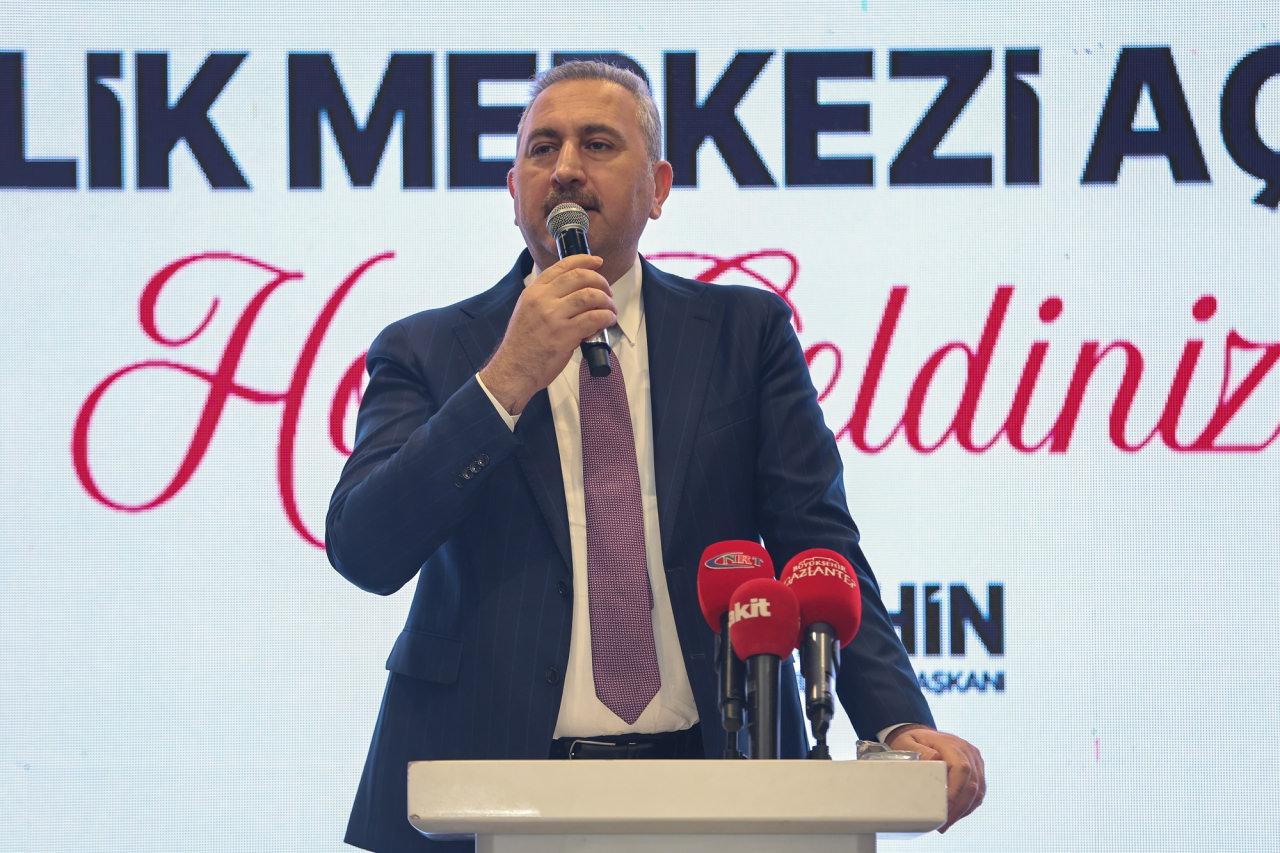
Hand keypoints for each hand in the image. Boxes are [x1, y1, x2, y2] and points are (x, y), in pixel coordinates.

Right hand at [478, 255, 615, 413]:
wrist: (514, 369)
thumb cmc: (523, 344)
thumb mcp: (527, 310)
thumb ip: (546, 297)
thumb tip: (574, 290)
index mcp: (534, 291)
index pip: (563, 266)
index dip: (585, 260)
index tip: (597, 262)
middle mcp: (542, 300)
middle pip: (580, 277)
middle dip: (600, 281)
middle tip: (607, 292)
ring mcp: (553, 317)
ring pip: (590, 296)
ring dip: (606, 301)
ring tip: (610, 309)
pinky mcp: (564, 335)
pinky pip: (594, 318)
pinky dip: (606, 317)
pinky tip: (608, 320)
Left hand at [886, 725, 984, 832]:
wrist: (921, 735)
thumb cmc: (912, 741)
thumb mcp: (907, 743)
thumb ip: (919, 751)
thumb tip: (934, 760)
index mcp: (952, 744)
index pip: (962, 769)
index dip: (955, 792)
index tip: (943, 809)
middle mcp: (967, 751)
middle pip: (972, 783)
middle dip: (958, 807)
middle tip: (943, 825)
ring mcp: (974, 760)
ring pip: (978, 790)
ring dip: (964, 810)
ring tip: (947, 824)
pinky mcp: (977, 769)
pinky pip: (978, 791)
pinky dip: (968, 806)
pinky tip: (955, 815)